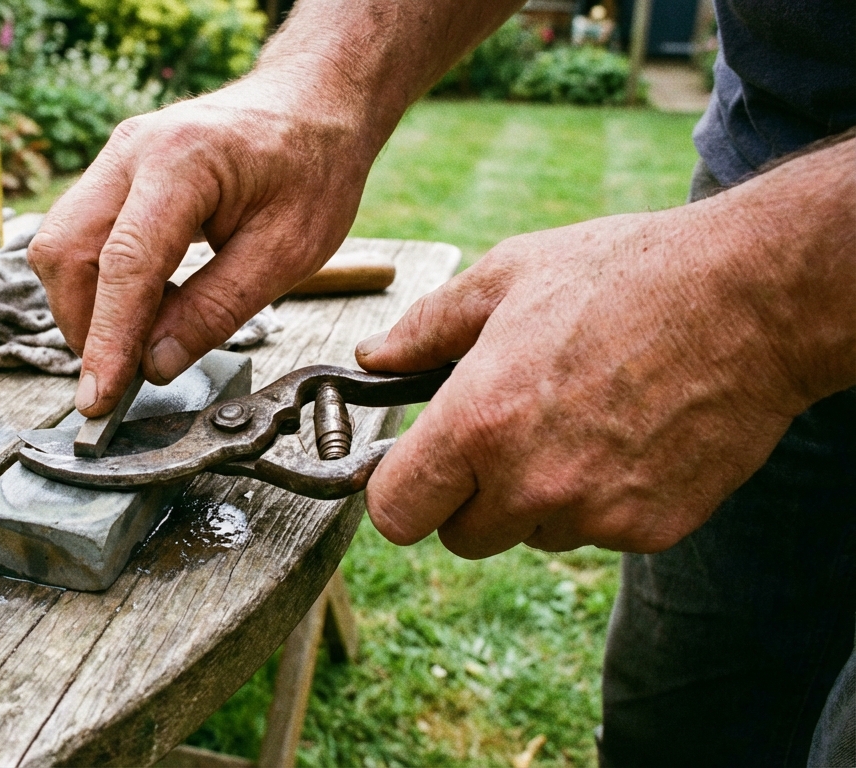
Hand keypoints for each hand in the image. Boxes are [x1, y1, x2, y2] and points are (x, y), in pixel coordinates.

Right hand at [27, 75, 381, 414]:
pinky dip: (100, 282)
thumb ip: (217, 309)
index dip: (107, 338)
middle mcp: (132, 151)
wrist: (314, 100)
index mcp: (182, 162)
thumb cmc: (313, 163)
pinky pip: (81, 235)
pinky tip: (147, 303)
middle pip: (66, 251)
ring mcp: (116, 157)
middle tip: (122, 375)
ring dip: (88, 304)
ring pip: (62, 245)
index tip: (100, 397)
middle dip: (83, 324)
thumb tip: (156, 363)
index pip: (124, 264)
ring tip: (144, 337)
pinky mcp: (114, 173)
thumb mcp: (288, 251)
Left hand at [355, 198, 827, 557]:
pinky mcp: (651, 530)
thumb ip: (426, 330)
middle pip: (460, 536)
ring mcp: (594, 514)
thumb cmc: (625, 276)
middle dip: (467, 496)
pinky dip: (601, 499)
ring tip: (576, 420)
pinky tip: (627, 435)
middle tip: (499, 435)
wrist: (752, 298)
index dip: (397, 492)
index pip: (397, 512)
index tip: (410, 473)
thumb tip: (374, 357)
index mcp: (476, 424)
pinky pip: (598, 533)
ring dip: (536, 498)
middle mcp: (529, 483)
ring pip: (531, 534)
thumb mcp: (506, 278)